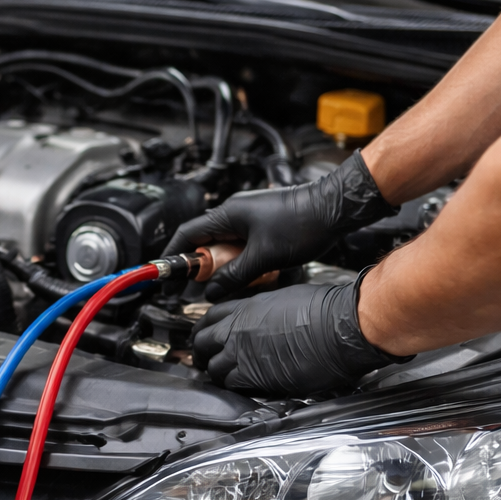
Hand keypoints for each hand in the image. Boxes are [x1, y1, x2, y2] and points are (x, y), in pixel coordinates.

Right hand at [163, 151, 396, 300]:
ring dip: (222, 265)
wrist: (334, 208)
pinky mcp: (263, 222)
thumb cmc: (302, 224)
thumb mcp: (263, 257)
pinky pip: (241, 244)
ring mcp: (249, 216)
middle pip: (204, 241)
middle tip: (196, 288)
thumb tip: (211, 291)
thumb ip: (234, 275)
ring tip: (226, 284)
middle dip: (199, 266)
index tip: (166, 276)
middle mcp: (234, 211)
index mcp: (227, 214)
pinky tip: (249, 275)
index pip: (187, 234)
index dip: (173, 256)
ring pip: (224, 245)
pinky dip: (239, 260)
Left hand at [191, 278, 408, 395]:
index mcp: (246, 307)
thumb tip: (270, 318)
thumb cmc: (324, 309)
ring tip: (222, 377)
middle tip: (206, 359)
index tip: (205, 335)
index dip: (205, 328)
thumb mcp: (287, 298)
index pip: (211, 317)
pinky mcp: (255, 376)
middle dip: (202, 352)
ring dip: (216, 373)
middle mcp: (238, 328)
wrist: (338, 327)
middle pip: (202, 342)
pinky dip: (232, 387)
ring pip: (213, 367)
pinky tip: (241, 387)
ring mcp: (243, 353)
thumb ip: (268, 310)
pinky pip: (231, 384)